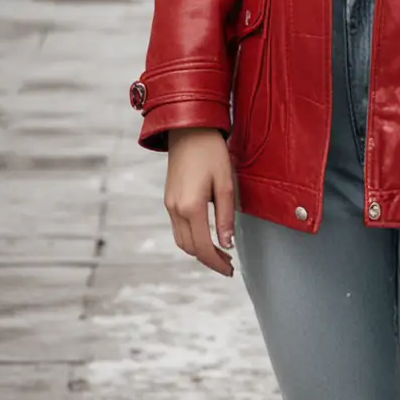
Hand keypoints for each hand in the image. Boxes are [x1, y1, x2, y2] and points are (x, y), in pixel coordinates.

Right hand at [165, 127, 235, 275]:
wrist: (189, 129)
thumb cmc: (211, 152)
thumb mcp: (225, 183)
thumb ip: (226, 216)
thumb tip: (227, 244)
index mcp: (191, 207)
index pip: (203, 247)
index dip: (217, 263)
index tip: (230, 270)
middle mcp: (175, 209)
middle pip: (190, 248)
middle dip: (209, 259)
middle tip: (229, 263)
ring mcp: (169, 204)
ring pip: (181, 240)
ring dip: (199, 250)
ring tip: (219, 251)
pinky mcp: (169, 198)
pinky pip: (177, 227)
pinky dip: (191, 237)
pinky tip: (206, 234)